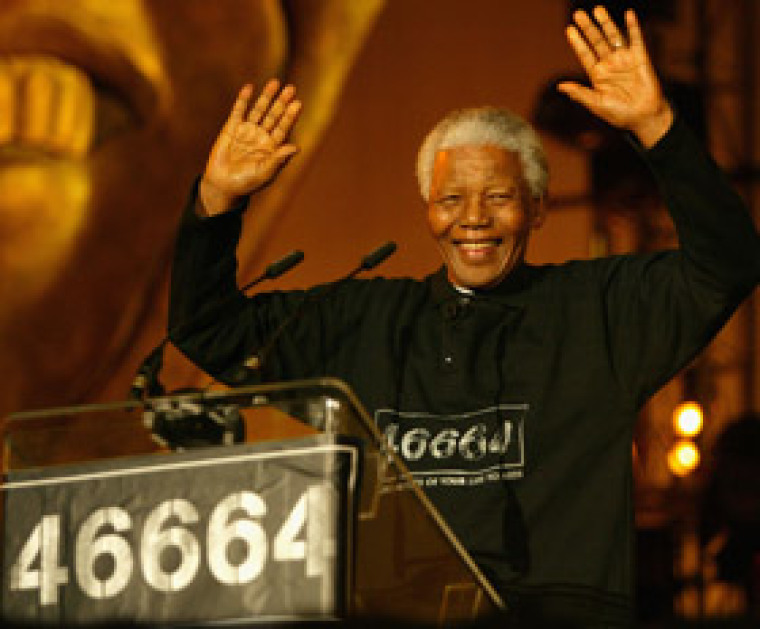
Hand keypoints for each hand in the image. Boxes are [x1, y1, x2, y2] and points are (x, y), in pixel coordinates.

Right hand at [199, 79, 301, 215]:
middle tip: (291, 89)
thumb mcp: (265, 173)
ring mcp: (247, 131)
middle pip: (274, 116)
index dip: (290, 116)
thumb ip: (279, 160)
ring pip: (259, 110)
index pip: (283, 128)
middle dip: (282, 102)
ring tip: (275, 83)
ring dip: (266, 97)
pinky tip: (250, 88)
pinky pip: (238, 111)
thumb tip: (297, 147)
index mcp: (272, 147)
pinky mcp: (231, 128)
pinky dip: (243, 100)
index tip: (298, 104)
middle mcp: (261, 136)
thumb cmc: (247, 183)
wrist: (223, 185)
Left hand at [557, 7, 672, 147]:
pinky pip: (636, 39)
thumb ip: (579, 93)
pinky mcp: (640, 58)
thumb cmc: (619, 114)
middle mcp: (609, 64)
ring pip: (613, 37)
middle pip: (597, 42)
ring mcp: (624, 60)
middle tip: (578, 14)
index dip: (577, 42)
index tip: (569, 29)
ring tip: (597, 10)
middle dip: (588, 28)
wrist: (643, 118)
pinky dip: (633, 27)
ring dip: (606, 23)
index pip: (585, 54)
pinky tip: (628, 14)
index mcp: (597, 75)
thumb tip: (560, 86)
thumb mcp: (596, 104)